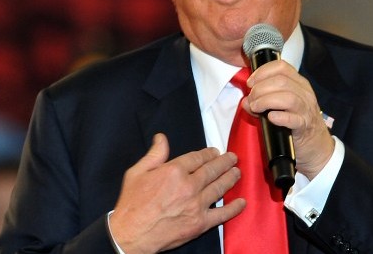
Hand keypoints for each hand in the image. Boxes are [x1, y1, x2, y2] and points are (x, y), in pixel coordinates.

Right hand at [110, 133, 245, 252]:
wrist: (131, 235)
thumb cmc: (132, 204)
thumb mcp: (137, 173)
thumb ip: (154, 154)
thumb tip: (162, 138)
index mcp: (174, 171)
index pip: (198, 157)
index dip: (209, 153)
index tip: (214, 151)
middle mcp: (189, 186)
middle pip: (213, 170)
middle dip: (225, 162)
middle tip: (232, 158)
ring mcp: (197, 205)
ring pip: (220, 187)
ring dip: (231, 178)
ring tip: (237, 172)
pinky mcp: (200, 223)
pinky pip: (222, 214)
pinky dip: (234, 208)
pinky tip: (242, 202)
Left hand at [243, 60, 334, 179]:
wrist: (316, 145)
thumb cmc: (298, 122)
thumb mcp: (282, 106)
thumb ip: (263, 101)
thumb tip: (246, 101)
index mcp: (299, 84)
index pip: (282, 67)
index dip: (263, 72)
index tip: (251, 83)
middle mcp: (305, 93)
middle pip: (281, 81)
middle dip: (260, 89)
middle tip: (252, 99)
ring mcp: (306, 110)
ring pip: (287, 97)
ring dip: (266, 101)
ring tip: (256, 108)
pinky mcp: (304, 126)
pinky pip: (293, 119)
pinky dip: (279, 117)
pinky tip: (271, 117)